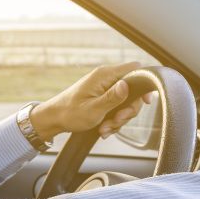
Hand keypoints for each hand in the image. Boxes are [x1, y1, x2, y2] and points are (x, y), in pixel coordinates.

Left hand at [29, 62, 153, 140]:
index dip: (144, 84)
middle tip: (117, 121)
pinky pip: (117, 108)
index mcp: (105, 75)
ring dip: (119, 119)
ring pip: (126, 103)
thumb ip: (112, 97)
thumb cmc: (70, 113)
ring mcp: (105, 88)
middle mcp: (106, 79)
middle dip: (128, 110)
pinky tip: (103, 129)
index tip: (145, 101)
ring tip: (104, 129)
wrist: (54, 119)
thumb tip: (127, 85)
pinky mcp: (103, 97)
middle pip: (133, 91)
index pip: (135, 69)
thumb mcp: (93, 109)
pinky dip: (113, 120)